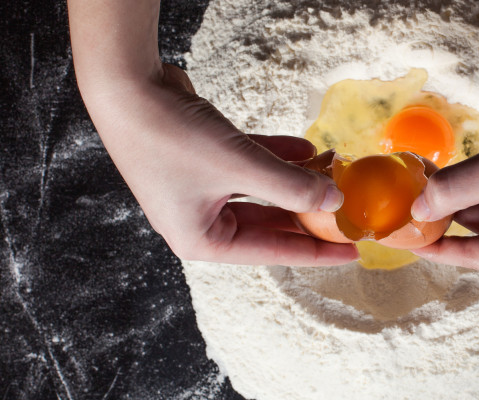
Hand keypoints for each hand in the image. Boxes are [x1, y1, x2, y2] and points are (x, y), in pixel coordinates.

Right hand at [84, 63, 357, 265]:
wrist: (127, 87)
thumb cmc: (171, 137)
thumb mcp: (240, 167)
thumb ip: (291, 187)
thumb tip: (333, 200)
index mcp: (202, 239)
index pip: (272, 252)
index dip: (316, 251)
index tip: (351, 251)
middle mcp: (200, 220)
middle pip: (269, 224)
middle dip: (309, 213)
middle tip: (348, 214)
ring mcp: (201, 190)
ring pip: (262, 192)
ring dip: (295, 180)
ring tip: (332, 171)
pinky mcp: (203, 161)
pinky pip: (250, 167)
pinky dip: (277, 158)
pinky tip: (307, 148)